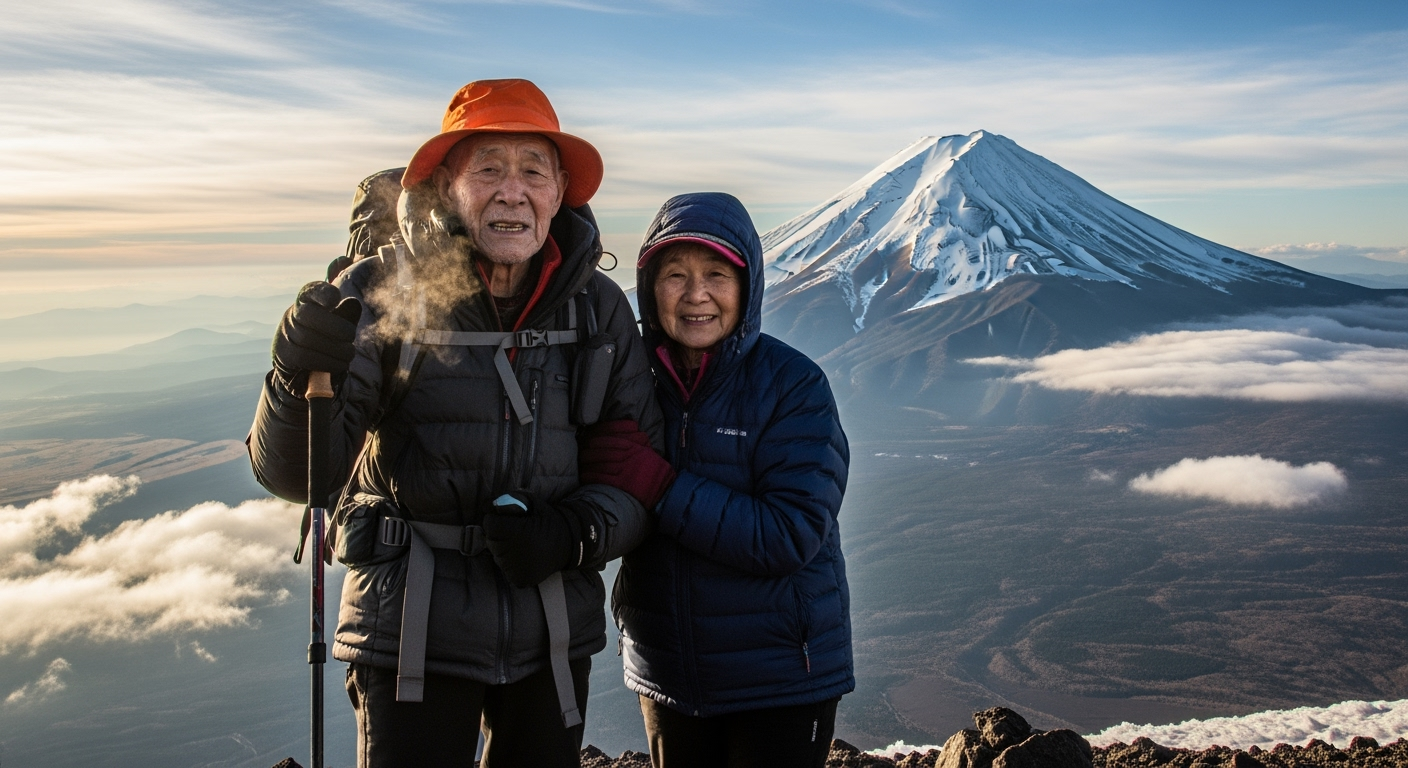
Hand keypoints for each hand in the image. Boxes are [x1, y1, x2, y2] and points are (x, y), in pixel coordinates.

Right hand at [272, 281, 362, 389]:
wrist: (297, 360)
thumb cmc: (323, 335)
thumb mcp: (336, 322)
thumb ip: (346, 313)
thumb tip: (354, 303)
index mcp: (306, 301)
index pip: (310, 291)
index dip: (322, 293)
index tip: (335, 299)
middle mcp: (292, 315)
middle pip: (308, 314)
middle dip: (335, 326)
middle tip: (351, 336)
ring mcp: (286, 335)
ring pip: (307, 338)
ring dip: (336, 348)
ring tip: (349, 353)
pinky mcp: (286, 355)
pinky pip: (306, 358)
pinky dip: (328, 362)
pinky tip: (341, 365)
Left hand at [481, 493, 598, 587]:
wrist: (570, 544)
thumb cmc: (548, 521)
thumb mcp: (532, 503)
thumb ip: (509, 499)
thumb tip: (486, 505)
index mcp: (518, 533)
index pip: (490, 525)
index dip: (496, 520)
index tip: (508, 520)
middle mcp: (516, 554)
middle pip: (491, 541)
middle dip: (499, 535)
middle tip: (515, 532)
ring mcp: (517, 570)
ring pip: (497, 556)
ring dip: (504, 549)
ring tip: (522, 545)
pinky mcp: (520, 580)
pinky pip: (505, 569)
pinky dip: (510, 563)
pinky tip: (524, 557)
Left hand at [578, 420, 675, 509]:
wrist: (664, 488)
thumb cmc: (653, 469)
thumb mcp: (646, 450)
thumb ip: (633, 440)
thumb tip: (622, 431)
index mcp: (634, 446)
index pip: (611, 437)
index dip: (597, 436)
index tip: (588, 437)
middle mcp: (628, 456)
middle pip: (602, 450)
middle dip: (588, 451)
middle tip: (580, 451)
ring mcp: (624, 470)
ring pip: (599, 464)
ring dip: (587, 464)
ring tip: (580, 463)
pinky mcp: (622, 483)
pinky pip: (601, 478)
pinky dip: (590, 476)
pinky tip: (584, 476)